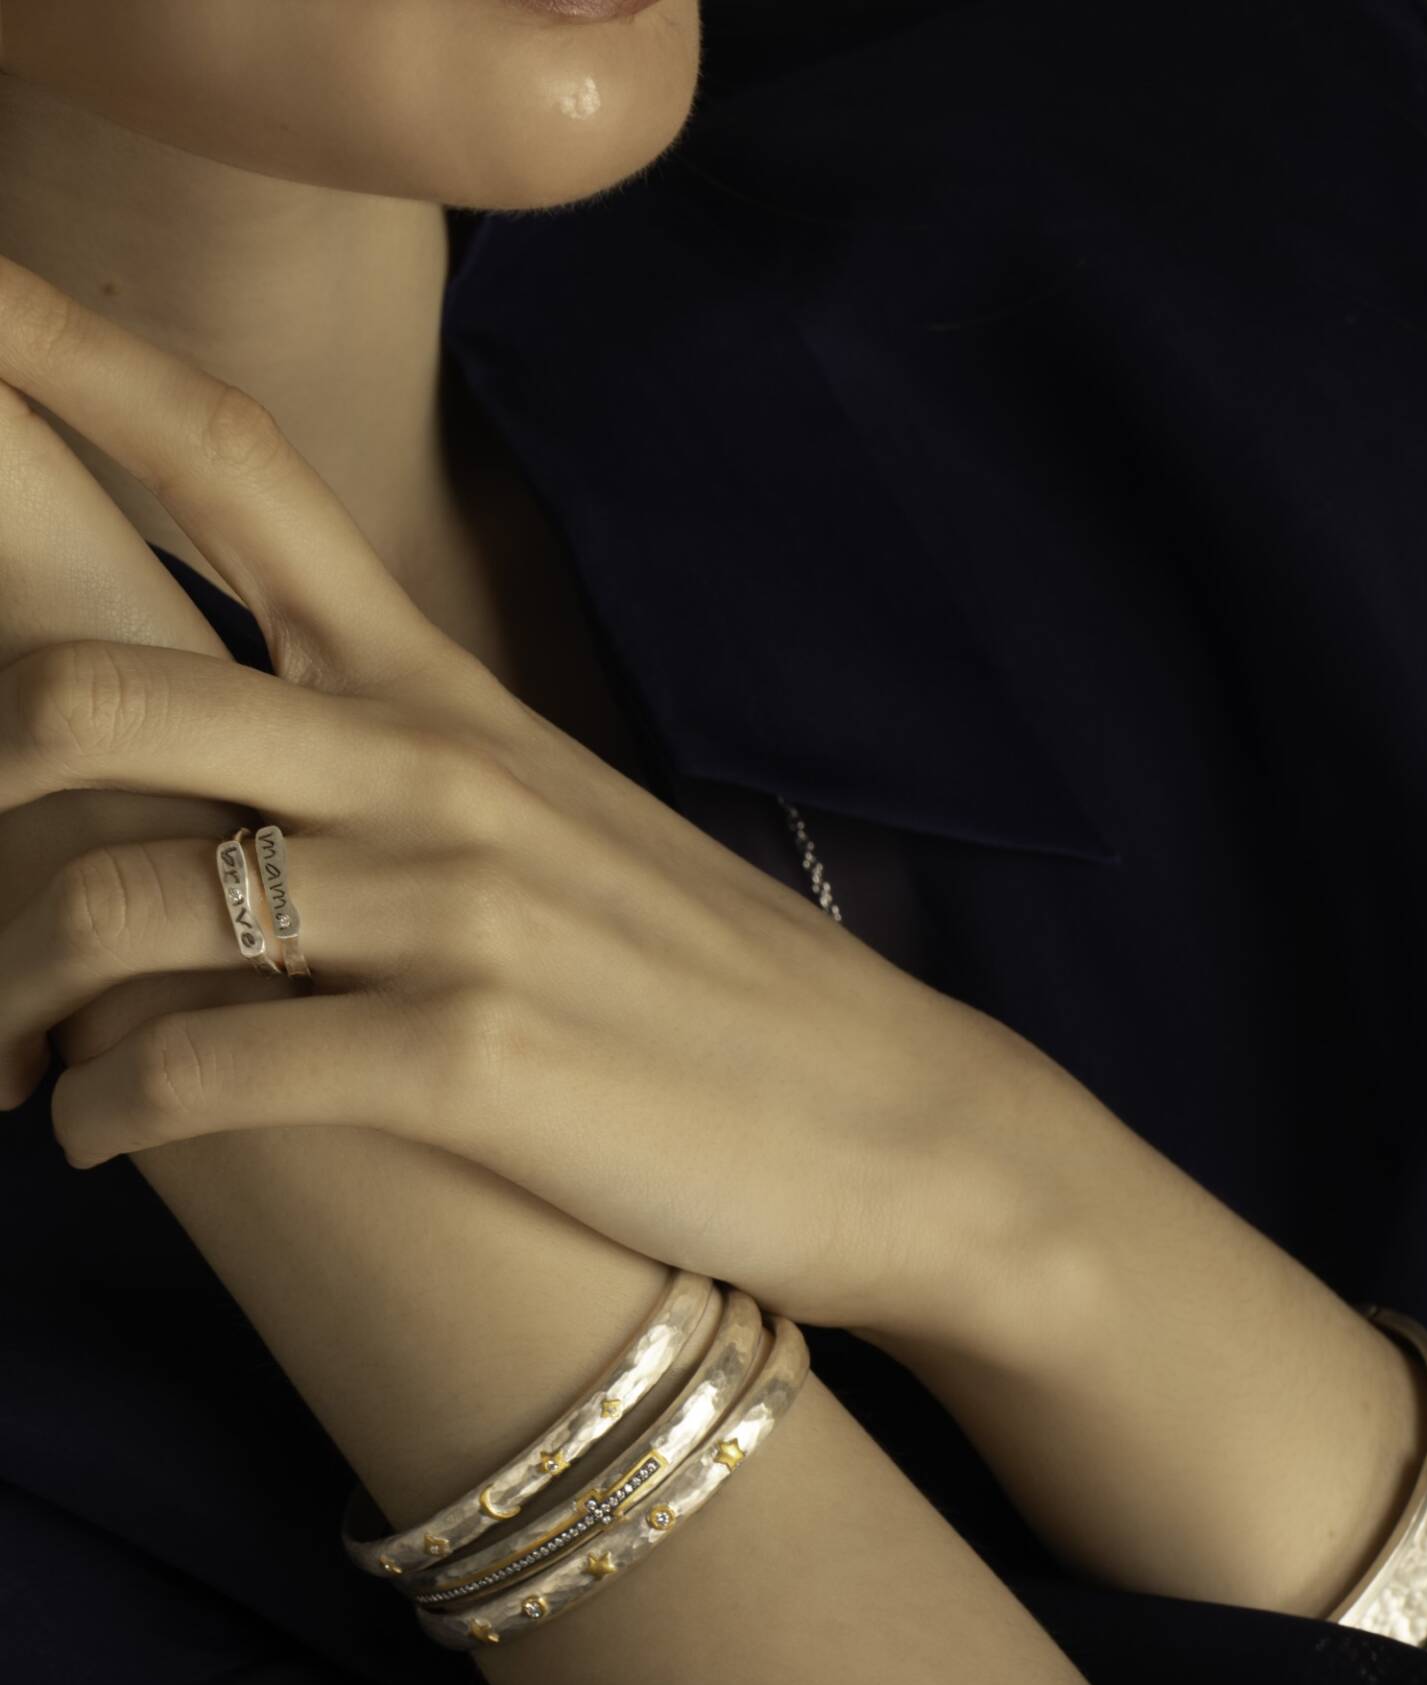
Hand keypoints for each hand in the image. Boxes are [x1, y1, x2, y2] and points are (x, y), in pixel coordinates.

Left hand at [0, 254, 1076, 1347]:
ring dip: (13, 993)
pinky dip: (109, 1108)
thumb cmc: (717, 994)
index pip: (229, 466)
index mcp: (443, 695)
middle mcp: (433, 772)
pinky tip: (93, 1135)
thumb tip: (274, 779)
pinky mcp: (470, 1062)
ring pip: (125, 901)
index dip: (61, 363)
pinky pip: (209, 1065)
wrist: (896, 1128)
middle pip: (107, 688)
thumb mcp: (565, 828)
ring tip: (13, 1068)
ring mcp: (455, 911)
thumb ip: (416, 771)